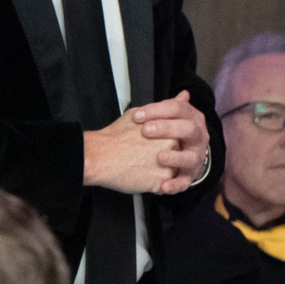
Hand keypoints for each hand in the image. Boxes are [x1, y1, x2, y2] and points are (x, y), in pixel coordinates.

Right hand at [84, 92, 206, 194]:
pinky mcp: (160, 183)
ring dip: (159, 171)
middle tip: (142, 154)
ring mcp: (169, 166)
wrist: (99, 156)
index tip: (149, 143)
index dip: (163, 142)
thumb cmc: (116, 135)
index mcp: (172, 130)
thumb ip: (168, 107)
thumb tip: (184, 96)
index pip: (179, 139)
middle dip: (163, 157)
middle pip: (177, 156)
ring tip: (140, 164)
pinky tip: (138, 174)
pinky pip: (163, 187)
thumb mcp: (143, 113)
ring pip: (171, 172)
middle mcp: (174, 148)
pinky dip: (152, 184)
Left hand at [132, 91, 208, 191]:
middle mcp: (199, 137)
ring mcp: (195, 158)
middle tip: (146, 131)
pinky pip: (184, 182)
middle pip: (188, 129)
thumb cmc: (167, 134)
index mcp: (193, 119)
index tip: (136, 116)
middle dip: (167, 128)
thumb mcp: (166, 118)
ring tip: (159, 157)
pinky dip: (175, 185)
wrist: (173, 157)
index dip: (157, 110)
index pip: (179, 109)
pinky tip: (164, 186)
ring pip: (190, 157)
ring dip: (175, 157)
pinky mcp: (189, 176)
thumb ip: (170, 107)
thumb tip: (184, 94)